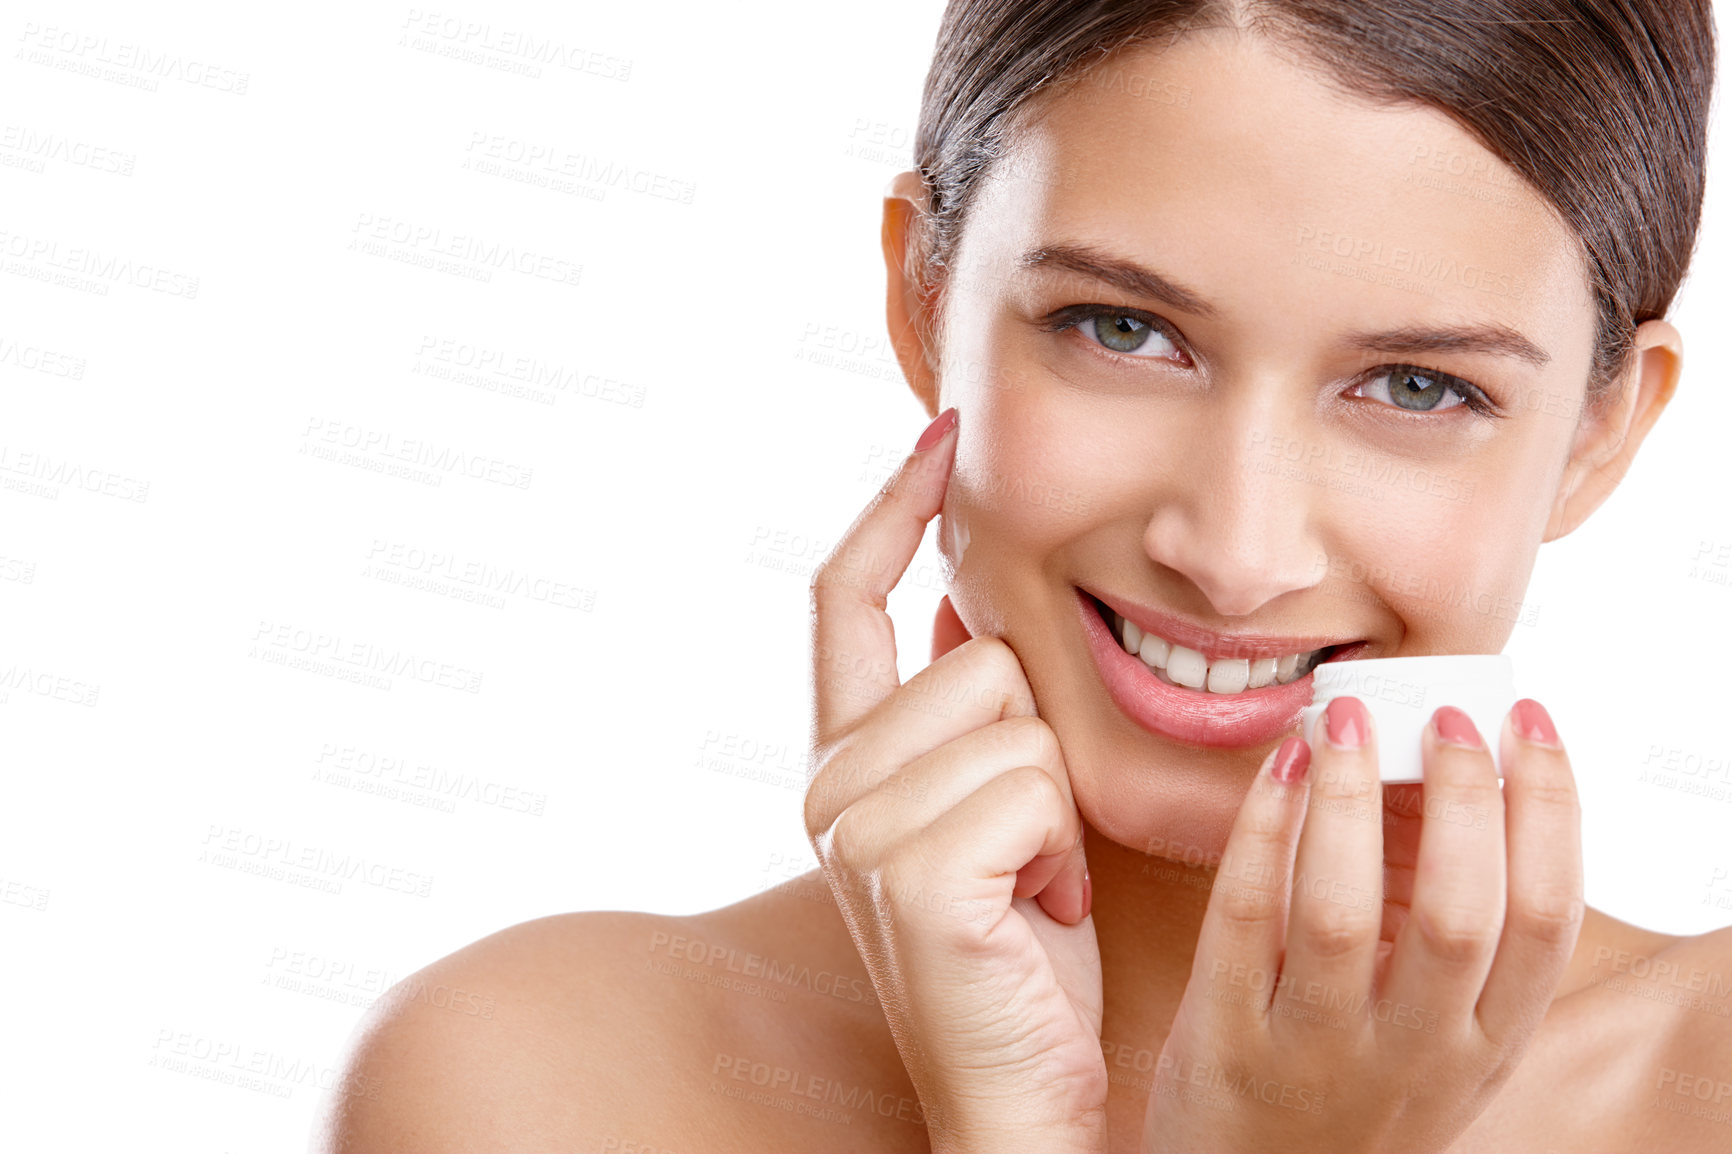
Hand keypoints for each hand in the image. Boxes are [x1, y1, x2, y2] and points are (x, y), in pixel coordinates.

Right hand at [803, 408, 1107, 1153]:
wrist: (1017, 1091)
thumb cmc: (1022, 954)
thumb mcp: (993, 809)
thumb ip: (963, 711)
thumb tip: (968, 597)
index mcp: (839, 758)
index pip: (840, 597)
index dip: (889, 508)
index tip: (943, 434)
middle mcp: (825, 783)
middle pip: (974, 652)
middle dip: (1034, 742)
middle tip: (1027, 848)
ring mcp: (853, 826)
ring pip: (1015, 715)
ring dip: (1055, 804)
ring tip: (1033, 885)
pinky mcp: (906, 870)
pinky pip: (1032, 781)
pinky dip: (1062, 848)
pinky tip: (1038, 911)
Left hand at [1142, 697, 1583, 1152]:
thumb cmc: (1345, 1098)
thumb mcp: (1431, 1041)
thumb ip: (1451, 941)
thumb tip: (1443, 778)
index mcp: (1482, 1048)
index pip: (1548, 919)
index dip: (1550, 811)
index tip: (1530, 726)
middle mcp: (1413, 1055)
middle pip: (1466, 913)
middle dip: (1464, 797)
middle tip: (1445, 712)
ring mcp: (1316, 1051)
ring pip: (1344, 913)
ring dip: (1351, 801)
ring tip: (1345, 722)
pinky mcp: (1225, 1041)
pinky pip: (1242, 920)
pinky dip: (1262, 833)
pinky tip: (1275, 770)